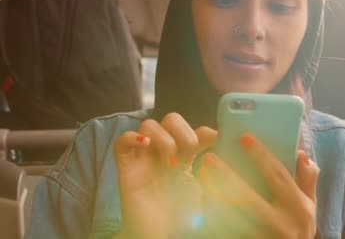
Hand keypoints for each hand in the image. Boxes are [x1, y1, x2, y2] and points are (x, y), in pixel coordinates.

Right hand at [113, 113, 215, 237]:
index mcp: (186, 158)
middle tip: (189, 153)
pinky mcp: (126, 169)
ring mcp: (145, 159)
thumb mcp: (206, 190)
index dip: (207, 132)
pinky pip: (121, 142)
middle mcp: (164, 154)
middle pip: (171, 119)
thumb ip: (213, 169)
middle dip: (183, 131)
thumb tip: (221, 145)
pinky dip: (132, 137)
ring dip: (164, 138)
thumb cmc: (184, 217)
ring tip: (170, 162)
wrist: (161, 236)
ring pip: (148, 125)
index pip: (196, 131)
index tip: (218, 140)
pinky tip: (145, 145)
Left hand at [198, 134, 319, 237]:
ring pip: (232, 218)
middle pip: (249, 197)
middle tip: (208, 158)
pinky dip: (212, 221)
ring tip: (200, 180)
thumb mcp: (309, 206)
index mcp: (298, 208)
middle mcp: (282, 224)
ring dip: (214, 199)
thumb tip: (301, 153)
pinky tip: (202, 207)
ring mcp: (263, 238)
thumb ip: (307, 181)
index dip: (261, 156)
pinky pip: (226, 233)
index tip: (244, 137)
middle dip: (227, 177)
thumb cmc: (299, 229)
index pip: (279, 176)